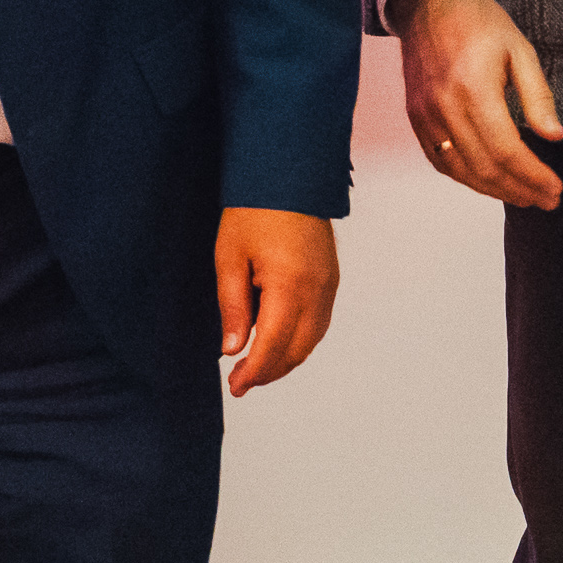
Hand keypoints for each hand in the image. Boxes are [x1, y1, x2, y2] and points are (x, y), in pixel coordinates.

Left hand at [214, 207, 338, 395]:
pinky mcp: (332, 279)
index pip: (273, 346)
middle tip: (240, 382)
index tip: (235, 387)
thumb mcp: (229, 258)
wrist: (289, 175)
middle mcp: (317, 290)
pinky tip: (278, 341)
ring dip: (285, 359)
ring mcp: (329, 285)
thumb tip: (234, 349)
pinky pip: (319, 323)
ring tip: (255, 366)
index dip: (253, 373)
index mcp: (289, 285)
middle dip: (269, 372)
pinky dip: (299, 341)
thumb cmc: (254, 211)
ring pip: (311, 340)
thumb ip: (232, 307)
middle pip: (296, 350)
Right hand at [385, 0, 562, 208]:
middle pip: (483, 168)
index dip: (532, 177)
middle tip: (546, 200)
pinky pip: (439, 161)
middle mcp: (445, 108)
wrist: (430, 3)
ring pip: (460, 171)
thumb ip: (538, 95)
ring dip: (494, 191)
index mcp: (474, 88)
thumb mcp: (520, 50)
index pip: (506, 150)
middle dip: (519, 190)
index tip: (555, 189)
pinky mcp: (416, 118)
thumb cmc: (480, 22)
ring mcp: (425, 116)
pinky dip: (466, 178)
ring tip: (523, 196)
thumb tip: (555, 136)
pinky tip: (488, 182)